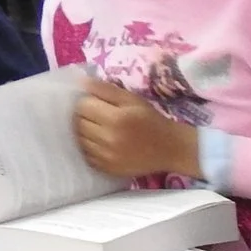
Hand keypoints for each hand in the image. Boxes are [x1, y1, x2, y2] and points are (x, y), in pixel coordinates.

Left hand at [73, 78, 199, 180]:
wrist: (171, 149)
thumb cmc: (151, 120)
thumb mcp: (132, 99)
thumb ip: (106, 89)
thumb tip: (80, 82)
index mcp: (116, 118)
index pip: (82, 106)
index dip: (88, 103)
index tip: (98, 105)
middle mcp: (109, 138)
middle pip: (78, 123)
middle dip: (85, 117)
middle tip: (99, 117)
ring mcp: (107, 156)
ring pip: (80, 140)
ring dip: (86, 133)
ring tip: (100, 131)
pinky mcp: (108, 169)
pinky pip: (87, 155)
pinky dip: (90, 148)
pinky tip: (103, 144)